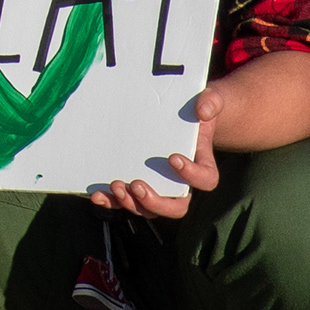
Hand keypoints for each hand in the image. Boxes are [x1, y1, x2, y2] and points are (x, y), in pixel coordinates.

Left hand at [87, 99, 218, 217]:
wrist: (182, 115)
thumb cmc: (196, 110)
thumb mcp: (209, 100)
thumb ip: (211, 101)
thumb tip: (202, 110)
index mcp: (202, 165)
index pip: (205, 180)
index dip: (191, 175)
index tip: (172, 158)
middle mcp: (182, 183)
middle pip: (177, 207)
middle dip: (156, 201)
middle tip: (137, 184)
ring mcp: (160, 187)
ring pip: (151, 209)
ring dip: (133, 203)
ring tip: (116, 186)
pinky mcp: (139, 186)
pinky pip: (129, 201)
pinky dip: (113, 201)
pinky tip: (99, 195)